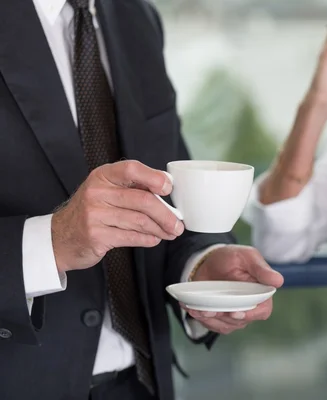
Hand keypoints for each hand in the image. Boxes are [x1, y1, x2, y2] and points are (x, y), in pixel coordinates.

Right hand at [52, 160, 183, 272]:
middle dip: (166, 214)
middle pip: (142, 200)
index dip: (154, 177)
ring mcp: (94, 214)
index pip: (132, 169)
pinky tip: (154, 239)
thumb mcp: (107, 191)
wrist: (60, 237)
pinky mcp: (96, 235)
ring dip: (160, 229)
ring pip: (140, 221)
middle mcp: (97, 192)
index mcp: (103, 176)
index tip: (169, 188)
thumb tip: (167, 187)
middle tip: (179, 224)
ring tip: (171, 233)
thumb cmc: (92, 211)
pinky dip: (147, 239)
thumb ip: (133, 187)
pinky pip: (131, 237)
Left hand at [183, 245, 283, 334]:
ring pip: (225, 326)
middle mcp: (249, 306)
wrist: (209, 261)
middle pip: (241, 321)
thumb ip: (261, 269)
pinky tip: (193, 309)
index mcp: (261, 293)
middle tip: (209, 309)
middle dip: (224, 317)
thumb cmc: (231, 257)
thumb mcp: (247, 256)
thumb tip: (279, 281)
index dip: (250, 314)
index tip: (235, 313)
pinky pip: (212, 324)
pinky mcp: (219, 317)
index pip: (262, 310)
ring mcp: (234, 314)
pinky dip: (201, 318)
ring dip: (210, 319)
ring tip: (197, 308)